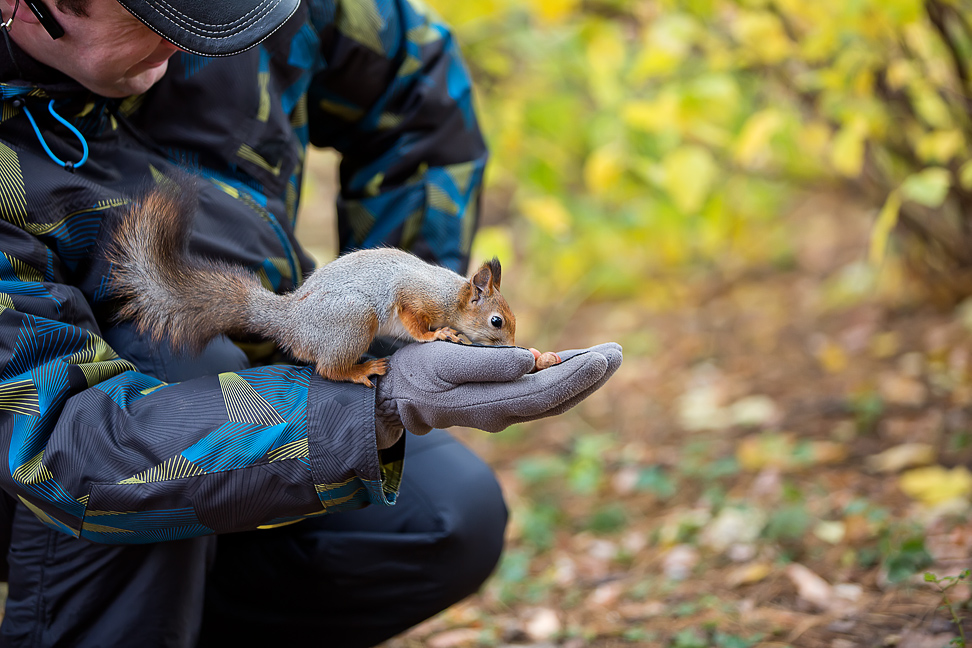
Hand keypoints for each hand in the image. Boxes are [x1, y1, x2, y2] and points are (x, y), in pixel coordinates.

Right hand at [374, 341, 622, 448]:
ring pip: (553, 398)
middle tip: (617, 352)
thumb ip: (488, 365)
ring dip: (581, 378)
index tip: (604, 357)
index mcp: (495, 405)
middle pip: (559, 398)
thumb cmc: (418, 373)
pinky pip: (540, 395)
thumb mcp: (445, 363)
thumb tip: (531, 361)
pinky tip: (573, 363)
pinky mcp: (500, 404)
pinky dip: (561, 379)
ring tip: (605, 356)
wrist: (395, 397)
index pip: (549, 392)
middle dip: (591, 376)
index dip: (579, 375)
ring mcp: (504, 411)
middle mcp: (505, 414)